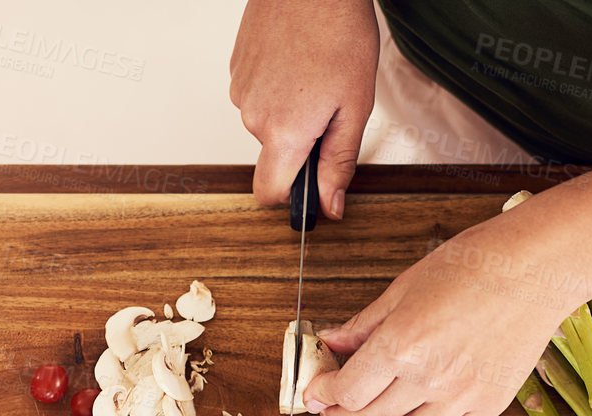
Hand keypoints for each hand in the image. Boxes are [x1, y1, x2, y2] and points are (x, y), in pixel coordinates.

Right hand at [228, 0, 377, 218]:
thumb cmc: (339, 34)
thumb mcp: (354, 108)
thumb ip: (339, 163)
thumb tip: (330, 205)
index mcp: (284, 131)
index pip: (269, 192)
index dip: (291, 197)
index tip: (311, 187)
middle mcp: (252, 115)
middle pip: (274, 154)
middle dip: (301, 143)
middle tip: (330, 107)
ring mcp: (240, 89)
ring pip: (266, 123)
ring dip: (290, 113)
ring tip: (315, 77)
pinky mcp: (236, 68)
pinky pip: (258, 96)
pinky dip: (278, 89)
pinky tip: (297, 63)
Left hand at [306, 213, 574, 415]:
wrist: (537, 269)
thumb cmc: (475, 265)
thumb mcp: (406, 286)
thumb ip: (365, 323)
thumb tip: (331, 342)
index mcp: (403, 343)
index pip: (348, 390)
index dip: (324, 394)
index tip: (316, 390)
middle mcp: (430, 377)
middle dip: (342, 413)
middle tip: (335, 403)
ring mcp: (461, 397)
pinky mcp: (489, 406)